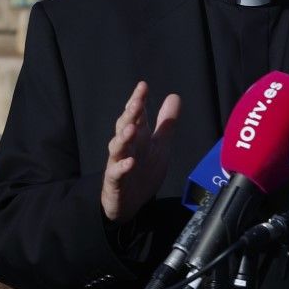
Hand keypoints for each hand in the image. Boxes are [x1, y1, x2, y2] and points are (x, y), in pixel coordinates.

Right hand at [101, 81, 180, 223]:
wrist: (131, 203)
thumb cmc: (143, 169)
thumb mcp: (160, 144)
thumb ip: (166, 122)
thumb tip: (173, 96)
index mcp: (137, 137)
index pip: (136, 115)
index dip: (138, 100)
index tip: (143, 85)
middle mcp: (126, 147)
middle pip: (125, 127)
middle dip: (130, 115)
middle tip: (137, 102)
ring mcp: (118, 163)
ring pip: (117, 148)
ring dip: (123, 137)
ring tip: (131, 128)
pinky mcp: (115, 182)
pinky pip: (116, 173)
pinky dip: (122, 167)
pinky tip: (129, 162)